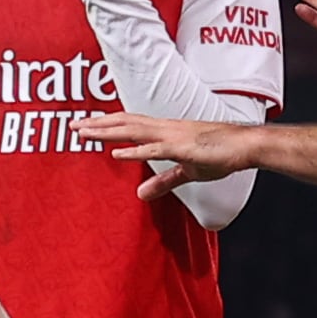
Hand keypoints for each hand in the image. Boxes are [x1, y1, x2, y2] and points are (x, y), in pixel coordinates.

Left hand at [80, 110, 258, 202]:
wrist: (244, 146)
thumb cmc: (219, 153)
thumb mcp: (186, 171)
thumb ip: (162, 181)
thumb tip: (140, 194)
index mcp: (165, 131)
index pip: (129, 124)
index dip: (107, 124)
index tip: (85, 126)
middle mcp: (165, 128)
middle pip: (125, 123)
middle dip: (97, 124)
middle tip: (72, 125)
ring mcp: (173, 135)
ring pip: (134, 131)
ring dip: (108, 131)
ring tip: (85, 133)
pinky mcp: (183, 147)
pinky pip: (155, 149)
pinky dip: (135, 150)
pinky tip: (117, 153)